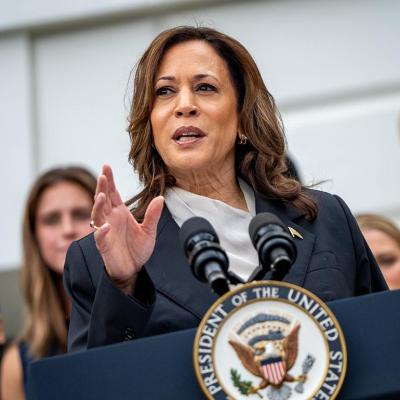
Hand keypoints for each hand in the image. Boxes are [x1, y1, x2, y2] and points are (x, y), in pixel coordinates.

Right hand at [91, 165, 163, 293]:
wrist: (133, 269)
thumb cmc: (138, 249)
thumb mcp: (149, 231)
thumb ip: (153, 215)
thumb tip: (160, 198)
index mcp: (120, 213)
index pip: (112, 193)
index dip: (109, 180)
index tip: (107, 166)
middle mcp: (110, 219)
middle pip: (102, 200)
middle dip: (102, 187)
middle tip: (103, 175)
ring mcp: (105, 232)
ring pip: (97, 215)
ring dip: (98, 205)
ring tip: (102, 196)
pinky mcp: (104, 246)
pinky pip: (99, 237)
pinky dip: (101, 231)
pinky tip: (105, 226)